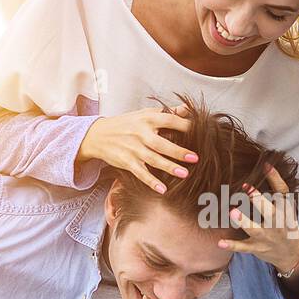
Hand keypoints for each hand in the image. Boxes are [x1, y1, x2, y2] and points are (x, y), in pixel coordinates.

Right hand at [78, 105, 198, 192]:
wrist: (97, 135)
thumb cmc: (126, 123)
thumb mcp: (144, 113)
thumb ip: (167, 112)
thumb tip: (189, 109)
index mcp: (147, 118)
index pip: (169, 120)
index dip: (185, 125)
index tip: (201, 131)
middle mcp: (140, 133)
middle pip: (161, 143)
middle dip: (178, 151)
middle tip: (195, 158)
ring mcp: (133, 149)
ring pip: (153, 159)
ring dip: (168, 167)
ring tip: (184, 174)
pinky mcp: (126, 162)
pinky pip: (141, 173)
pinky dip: (151, 181)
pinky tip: (163, 189)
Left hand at [218, 165, 298, 275]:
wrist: (292, 253)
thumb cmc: (286, 223)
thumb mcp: (287, 207)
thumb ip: (277, 190)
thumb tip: (264, 164)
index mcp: (285, 210)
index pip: (283, 192)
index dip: (275, 178)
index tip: (265, 165)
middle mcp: (277, 223)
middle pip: (269, 211)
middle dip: (258, 200)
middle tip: (246, 188)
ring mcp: (267, 236)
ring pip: (254, 229)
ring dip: (243, 221)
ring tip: (232, 212)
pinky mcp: (257, 248)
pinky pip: (243, 247)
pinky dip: (232, 246)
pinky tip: (220, 242)